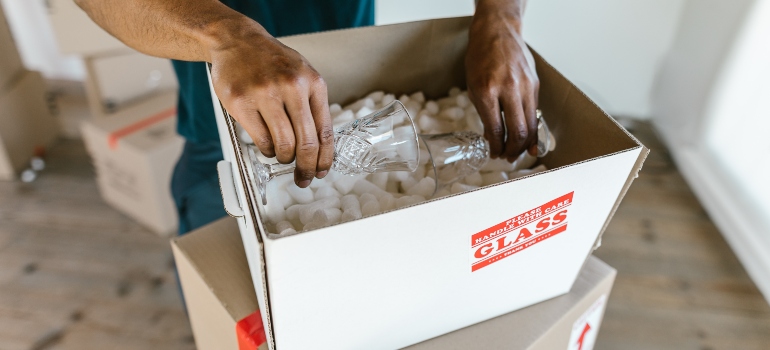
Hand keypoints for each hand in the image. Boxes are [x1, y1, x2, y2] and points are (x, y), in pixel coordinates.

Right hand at [209, 23, 332, 187]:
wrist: (237, 41)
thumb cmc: (271, 62)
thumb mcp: (302, 75)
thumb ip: (312, 105)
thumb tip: (321, 147)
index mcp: (313, 82)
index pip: (325, 131)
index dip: (325, 158)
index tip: (322, 172)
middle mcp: (292, 87)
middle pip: (306, 143)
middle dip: (306, 167)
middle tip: (303, 178)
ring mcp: (265, 94)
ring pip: (284, 145)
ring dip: (285, 158)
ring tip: (282, 155)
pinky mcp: (241, 102)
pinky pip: (261, 140)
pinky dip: (267, 150)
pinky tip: (267, 146)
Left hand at [466, 0, 538, 160]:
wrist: (497, 33)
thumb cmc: (480, 59)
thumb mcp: (473, 86)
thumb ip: (483, 113)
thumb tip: (492, 138)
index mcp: (487, 91)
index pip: (496, 129)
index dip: (497, 147)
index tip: (494, 154)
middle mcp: (509, 89)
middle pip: (518, 131)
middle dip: (513, 150)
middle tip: (508, 158)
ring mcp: (526, 86)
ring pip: (531, 124)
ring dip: (525, 143)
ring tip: (518, 152)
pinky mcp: (535, 84)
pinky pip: (535, 112)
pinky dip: (532, 128)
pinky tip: (528, 138)